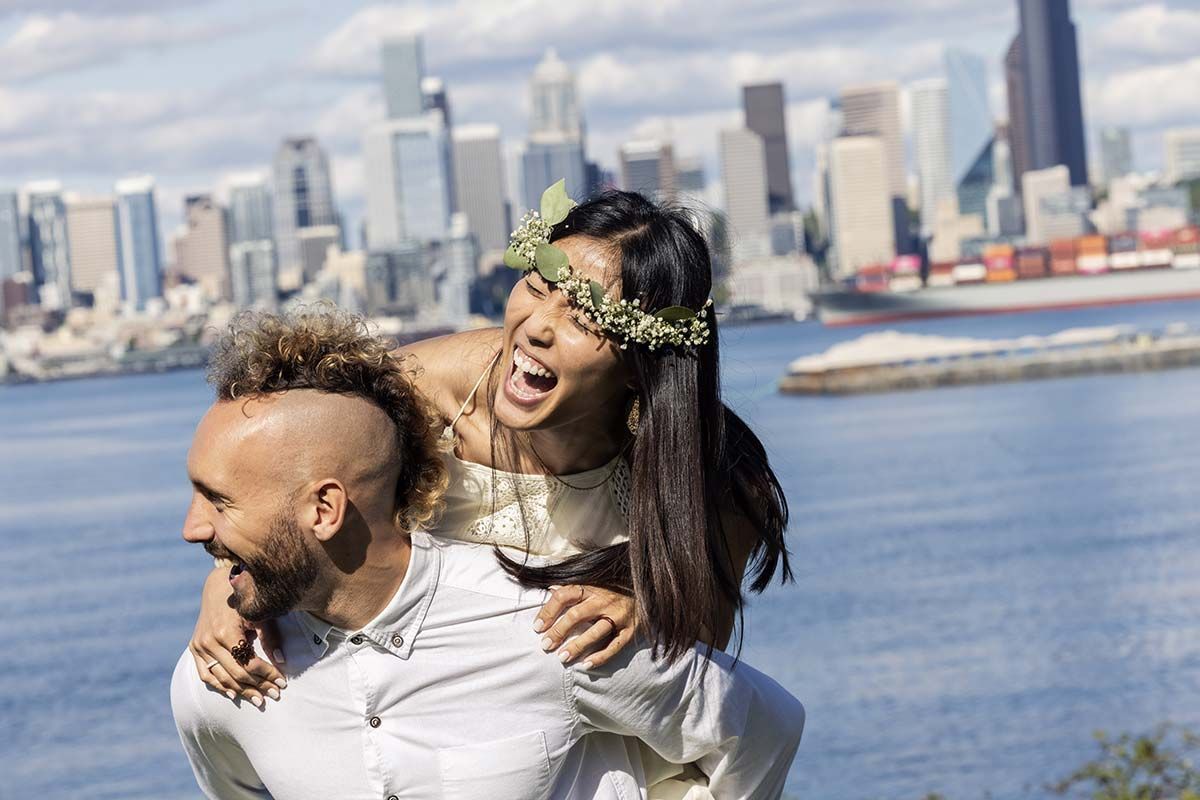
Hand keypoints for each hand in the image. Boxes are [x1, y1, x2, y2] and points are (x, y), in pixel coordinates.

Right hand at [188, 567, 287, 706]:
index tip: (283, 682)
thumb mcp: (259, 615)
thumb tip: (281, 661)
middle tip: (275, 695)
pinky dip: (219, 686)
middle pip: (236, 674)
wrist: (218, 588)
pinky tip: (234, 694)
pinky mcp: (194, 648)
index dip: (267, 674)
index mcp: (226, 632)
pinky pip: (206, 674)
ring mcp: (199, 646)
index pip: (249, 663)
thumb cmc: (244, 601)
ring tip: (260, 700)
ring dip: (242, 691)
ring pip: (221, 677)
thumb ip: (269, 638)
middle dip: (258, 686)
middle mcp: (209, 641)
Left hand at [534, 584, 636, 668]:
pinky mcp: (631, 629)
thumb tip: (550, 588)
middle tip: (545, 645)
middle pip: (577, 614)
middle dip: (559, 631)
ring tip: (562, 657)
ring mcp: (619, 615)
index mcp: (591, 587)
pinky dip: (601, 656)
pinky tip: (586, 664)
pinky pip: (615, 645)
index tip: (537, 627)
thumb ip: (573, 588)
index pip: (564, 595)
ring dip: (577, 645)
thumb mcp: (593, 583)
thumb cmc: (613, 589)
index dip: (548, 611)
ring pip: (595, 632)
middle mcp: (604, 599)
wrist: (647, 589)